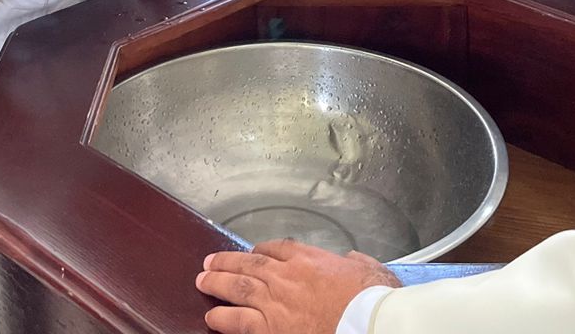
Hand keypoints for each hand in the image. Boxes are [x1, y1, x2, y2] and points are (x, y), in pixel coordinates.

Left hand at [197, 240, 400, 333]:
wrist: (365, 320)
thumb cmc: (371, 299)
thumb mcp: (369, 268)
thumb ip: (356, 262)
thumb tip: (353, 259)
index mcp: (309, 259)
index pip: (277, 248)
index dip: (261, 250)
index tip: (254, 253)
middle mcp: (286, 276)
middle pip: (249, 263)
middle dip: (227, 261)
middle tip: (210, 261)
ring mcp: (275, 302)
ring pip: (238, 287)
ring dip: (217, 282)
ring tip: (203, 280)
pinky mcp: (270, 328)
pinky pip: (238, 321)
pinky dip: (222, 317)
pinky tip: (211, 316)